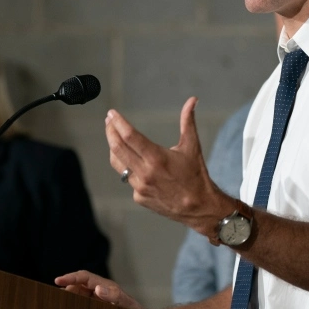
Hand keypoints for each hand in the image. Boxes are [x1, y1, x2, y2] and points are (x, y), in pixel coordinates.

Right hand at [55, 270, 146, 308]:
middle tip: (58, 299)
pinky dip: (75, 308)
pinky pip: (82, 305)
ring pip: (78, 296)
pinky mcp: (95, 308)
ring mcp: (96, 299)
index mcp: (104, 285)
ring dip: (70, 300)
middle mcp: (98, 290)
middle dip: (67, 289)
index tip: (57, 281)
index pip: (83, 276)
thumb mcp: (126, 303)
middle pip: (77, 285)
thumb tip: (97, 289)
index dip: (70, 277)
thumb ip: (113, 295)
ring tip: (63, 308)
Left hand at [106, 97, 233, 235]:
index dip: (118, 123)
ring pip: (118, 164)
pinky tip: (133, 161)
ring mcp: (140, 187)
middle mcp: (145, 173)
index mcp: (157, 158)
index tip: (111, 114)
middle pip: (117, 148)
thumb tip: (192, 100)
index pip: (129, 136)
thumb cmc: (197, 176)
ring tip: (114, 137)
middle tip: (109, 122)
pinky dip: (128, 167)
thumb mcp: (192, 147)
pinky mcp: (139, 197)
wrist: (200, 207)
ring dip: (114, 149)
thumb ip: (188, 121)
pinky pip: (128, 178)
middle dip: (110, 132)